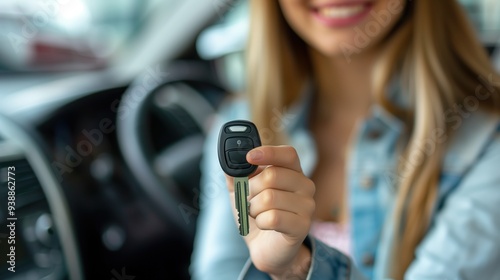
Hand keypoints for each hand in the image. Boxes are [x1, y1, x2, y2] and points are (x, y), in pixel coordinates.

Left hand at [226, 145, 315, 278]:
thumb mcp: (242, 190)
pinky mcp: (302, 226)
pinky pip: (273, 218)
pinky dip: (260, 222)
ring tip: (256, 214)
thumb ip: (236, 173)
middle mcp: (305, 186)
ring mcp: (307, 206)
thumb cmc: (257, 214)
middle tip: (249, 199)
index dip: (269, 152)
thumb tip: (227, 159)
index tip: (249, 157)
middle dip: (250, 189)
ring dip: (253, 208)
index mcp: (293, 171)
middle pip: (272, 176)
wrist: (266, 247)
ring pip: (269, 198)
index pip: (288, 154)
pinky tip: (264, 225)